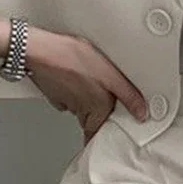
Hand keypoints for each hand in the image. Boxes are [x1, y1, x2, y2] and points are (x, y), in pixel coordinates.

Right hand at [26, 29, 148, 145]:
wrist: (41, 50)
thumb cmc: (73, 60)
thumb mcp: (110, 75)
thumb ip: (128, 95)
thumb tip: (141, 113)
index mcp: (96, 110)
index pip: (99, 133)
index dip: (105, 131)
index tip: (112, 129)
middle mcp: (79, 110)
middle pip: (91, 119)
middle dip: (97, 109)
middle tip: (102, 90)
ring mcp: (65, 101)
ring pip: (79, 106)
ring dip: (85, 96)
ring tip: (90, 77)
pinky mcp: (54, 92)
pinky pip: (67, 94)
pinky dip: (71, 87)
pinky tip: (75, 73)